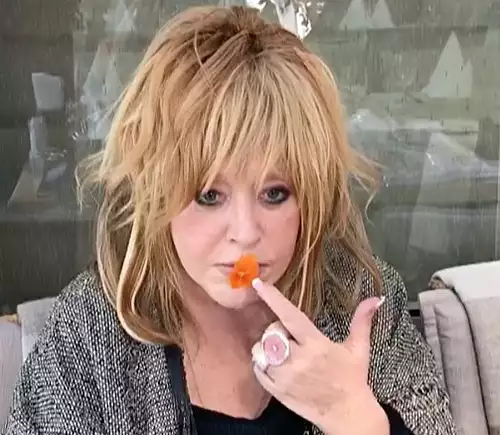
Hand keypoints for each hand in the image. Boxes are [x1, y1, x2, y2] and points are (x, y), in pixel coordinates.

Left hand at [251, 278, 388, 434]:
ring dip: (268, 347)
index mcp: (316, 345)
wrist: (347, 415)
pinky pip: (258, 369)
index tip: (258, 284)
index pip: (290, 316)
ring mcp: (285, 377)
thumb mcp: (359, 348)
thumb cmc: (352, 378)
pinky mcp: (276, 391)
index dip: (273, 298)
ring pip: (261, 350)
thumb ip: (362, 320)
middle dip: (277, 329)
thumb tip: (375, 298)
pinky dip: (263, 363)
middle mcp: (298, 360)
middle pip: (272, 332)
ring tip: (283, 351)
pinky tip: (276, 364)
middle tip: (290, 336)